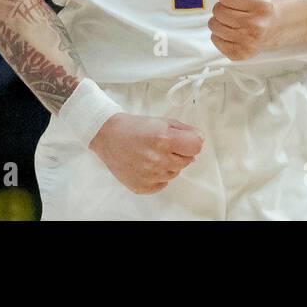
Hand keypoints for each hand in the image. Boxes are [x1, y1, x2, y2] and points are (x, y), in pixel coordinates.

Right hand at [88, 113, 202, 194]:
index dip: (193, 141)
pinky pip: (162, 184)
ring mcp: (150, 175)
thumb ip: (183, 130)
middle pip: (187, 160)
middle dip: (179, 152)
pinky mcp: (142, 186)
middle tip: (163, 145)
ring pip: (174, 173)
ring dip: (168, 164)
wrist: (108, 136)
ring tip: (152, 154)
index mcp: (164, 139)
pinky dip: (158, 176)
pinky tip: (146, 164)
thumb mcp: (161, 120)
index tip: (187, 140)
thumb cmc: (133, 127)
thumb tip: (198, 141)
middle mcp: (158, 159)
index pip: (196, 146)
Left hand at [208, 0, 276, 60]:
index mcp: (261, 5)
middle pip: (218, 11)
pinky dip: (220, 34)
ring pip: (214, 25)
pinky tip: (234, 32)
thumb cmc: (257, 4)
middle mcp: (257, 25)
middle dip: (224, 8)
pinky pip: (214, 39)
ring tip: (235, 21)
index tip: (240, 0)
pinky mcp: (240, 54)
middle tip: (238, 11)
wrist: (275, 26)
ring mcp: (249, 42)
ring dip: (220, 21)